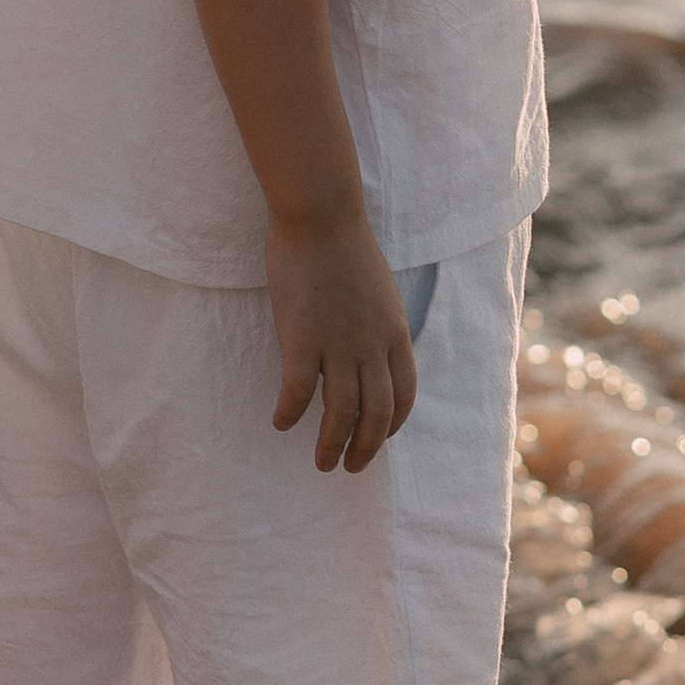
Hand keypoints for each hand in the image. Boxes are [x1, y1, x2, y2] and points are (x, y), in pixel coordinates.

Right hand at [266, 212, 416, 472]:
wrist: (321, 217)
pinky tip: (280, 423)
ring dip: (331, 444)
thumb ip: (379, 324)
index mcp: (395, 333)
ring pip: (341, 412)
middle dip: (366, 448)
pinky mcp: (302, 340)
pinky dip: (290, 413)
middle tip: (350, 467)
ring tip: (321, 463)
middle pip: (378, 413)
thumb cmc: (344, 248)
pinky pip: (299, 392)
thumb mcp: (380, 291)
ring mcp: (339, 345)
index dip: (394, 424)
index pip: (404, 393)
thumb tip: (371, 350)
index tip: (379, 439)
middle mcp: (373, 345)